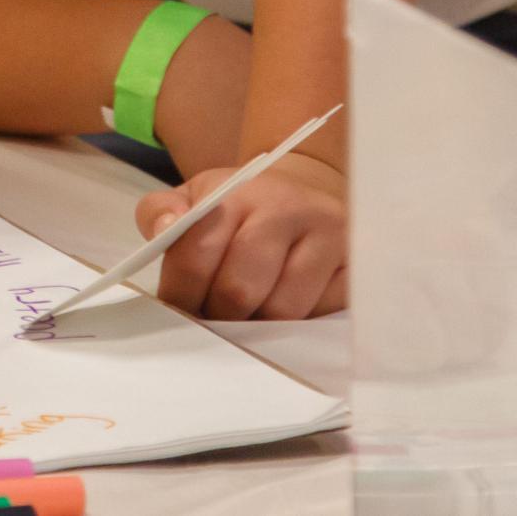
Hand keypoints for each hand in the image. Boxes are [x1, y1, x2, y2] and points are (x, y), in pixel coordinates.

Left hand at [133, 150, 348, 322]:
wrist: (306, 192)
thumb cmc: (241, 206)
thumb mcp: (196, 197)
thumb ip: (160, 212)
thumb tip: (161, 231)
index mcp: (237, 192)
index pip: (196, 255)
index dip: (179, 295)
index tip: (176, 311)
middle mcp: (286, 209)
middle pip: (238, 290)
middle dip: (217, 315)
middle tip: (212, 318)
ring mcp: (328, 236)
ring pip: (281, 310)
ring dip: (256, 325)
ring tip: (247, 314)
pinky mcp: (356, 265)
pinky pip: (318, 316)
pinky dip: (295, 324)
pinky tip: (285, 307)